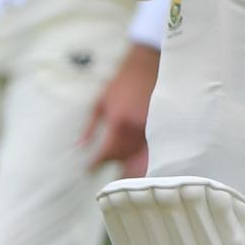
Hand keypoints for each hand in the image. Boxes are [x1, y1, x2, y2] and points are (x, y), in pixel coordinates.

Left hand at [82, 45, 157, 167]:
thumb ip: (90, 127)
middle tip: (108, 178)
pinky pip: (154, 148)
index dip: (96, 164)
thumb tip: (81, 146)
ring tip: (125, 177)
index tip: (89, 170)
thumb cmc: (122, 82)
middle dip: (116, 170)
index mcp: (118, 122)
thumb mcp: (100, 102)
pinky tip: (143, 164)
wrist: (148, 65)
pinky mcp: (163, 126)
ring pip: (142, 156)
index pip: (107, 152)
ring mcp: (153, 128)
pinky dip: (147, 157)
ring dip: (132, 167)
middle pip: (125, 158)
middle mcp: (137, 128)